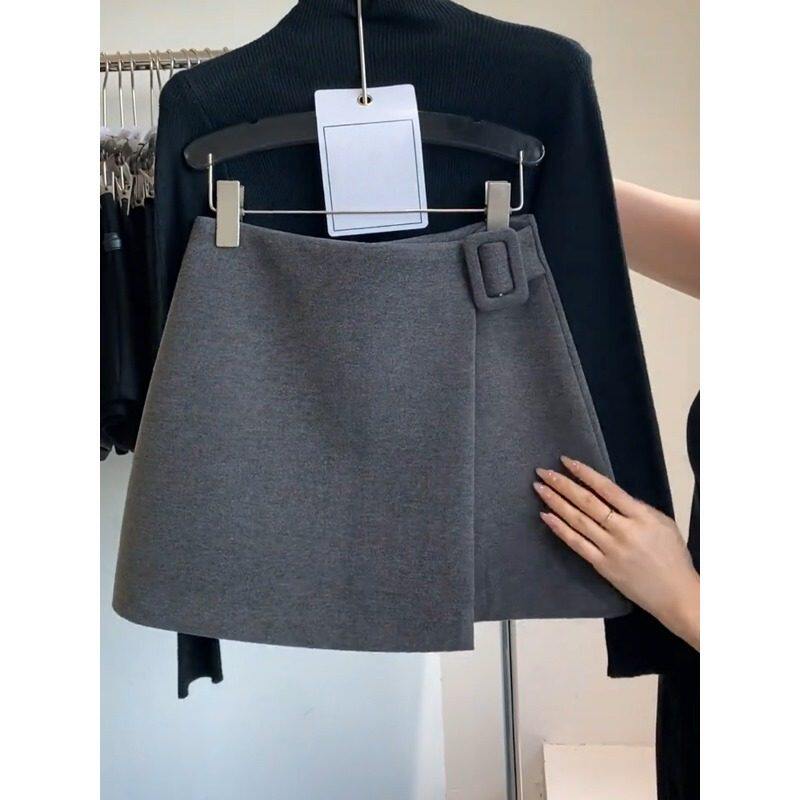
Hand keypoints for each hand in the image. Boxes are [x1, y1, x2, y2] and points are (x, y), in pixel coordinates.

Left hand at [533, 456, 698, 650]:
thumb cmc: (672, 556)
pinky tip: (546, 516)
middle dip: (563, 484)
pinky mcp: (602, 566)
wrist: (676, 595)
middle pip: (587, 502)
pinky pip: (576, 544)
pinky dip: (560, 529)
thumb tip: (610, 495)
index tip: (566, 461)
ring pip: (577, 521)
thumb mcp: (663, 523)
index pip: (607, 489)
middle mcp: (623, 531)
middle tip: (543, 472)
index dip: (585, 473)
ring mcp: (610, 549)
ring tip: (540, 488)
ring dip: (556, 502)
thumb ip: (638, 508)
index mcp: (641, 516)